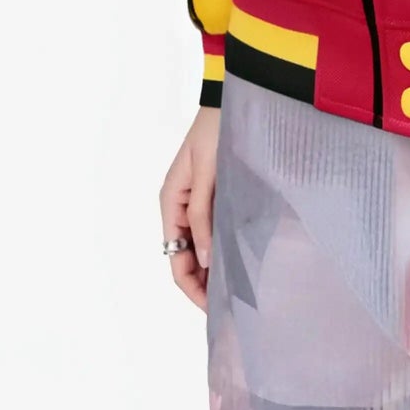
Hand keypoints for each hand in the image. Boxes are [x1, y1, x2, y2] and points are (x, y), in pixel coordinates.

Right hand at [159, 105, 221, 310]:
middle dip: (204, 284)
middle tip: (231, 306)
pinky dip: (221, 246)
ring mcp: (196, 202)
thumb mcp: (207, 175)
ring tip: (237, 288)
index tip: (214, 309)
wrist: (227, 100)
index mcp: (171, 205)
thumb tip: (203, 260)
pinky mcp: (213, 194)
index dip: (193, 288)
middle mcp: (180, 208)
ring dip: (213, 268)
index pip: (176, 261)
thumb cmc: (215, 132)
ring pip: (200, 247)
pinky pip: (212, 229)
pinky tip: (238, 257)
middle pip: (187, 259)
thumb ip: (202, 217)